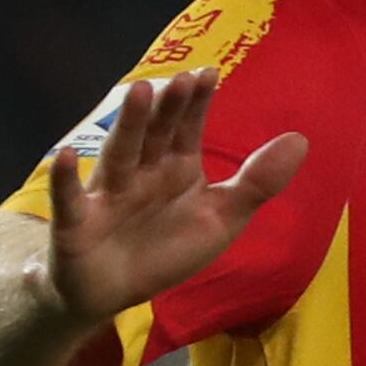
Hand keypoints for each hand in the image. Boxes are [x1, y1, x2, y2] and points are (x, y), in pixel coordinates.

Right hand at [44, 70, 307, 325]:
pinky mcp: (77, 224)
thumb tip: (301, 139)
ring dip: (129, 125)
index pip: (188, 128)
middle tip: (181, 78)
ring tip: (140, 92)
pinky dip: (64, 180)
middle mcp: (141, 172)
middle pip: (156, 134)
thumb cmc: (165, 249)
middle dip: (169, 108)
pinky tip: (63, 154)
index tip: (210, 73)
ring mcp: (108, 195)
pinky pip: (70, 201)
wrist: (112, 292)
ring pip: (120, 155)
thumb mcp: (221, 218)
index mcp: (176, 167)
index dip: (198, 103)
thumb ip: (257, 182)